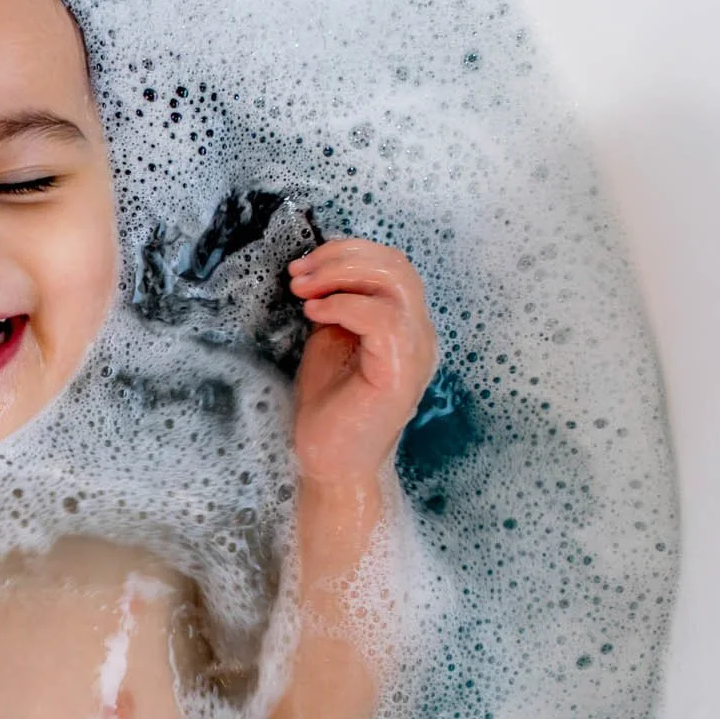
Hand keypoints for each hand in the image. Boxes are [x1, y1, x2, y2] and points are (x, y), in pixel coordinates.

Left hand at [286, 239, 437, 487]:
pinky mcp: (399, 373)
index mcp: (406, 327)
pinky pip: (383, 318)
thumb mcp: (331, 341)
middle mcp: (419, 336)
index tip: (304, 266)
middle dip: (342, 257)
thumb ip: (340, 306)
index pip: (393, 266)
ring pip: (396, 282)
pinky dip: (344, 306)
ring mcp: (415, 353)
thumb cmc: (330, 410)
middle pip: (398, 265)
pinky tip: (315, 314)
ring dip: (341, 275)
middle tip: (299, 272)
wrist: (330, 464)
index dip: (348, 253)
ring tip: (304, 290)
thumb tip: (322, 273)